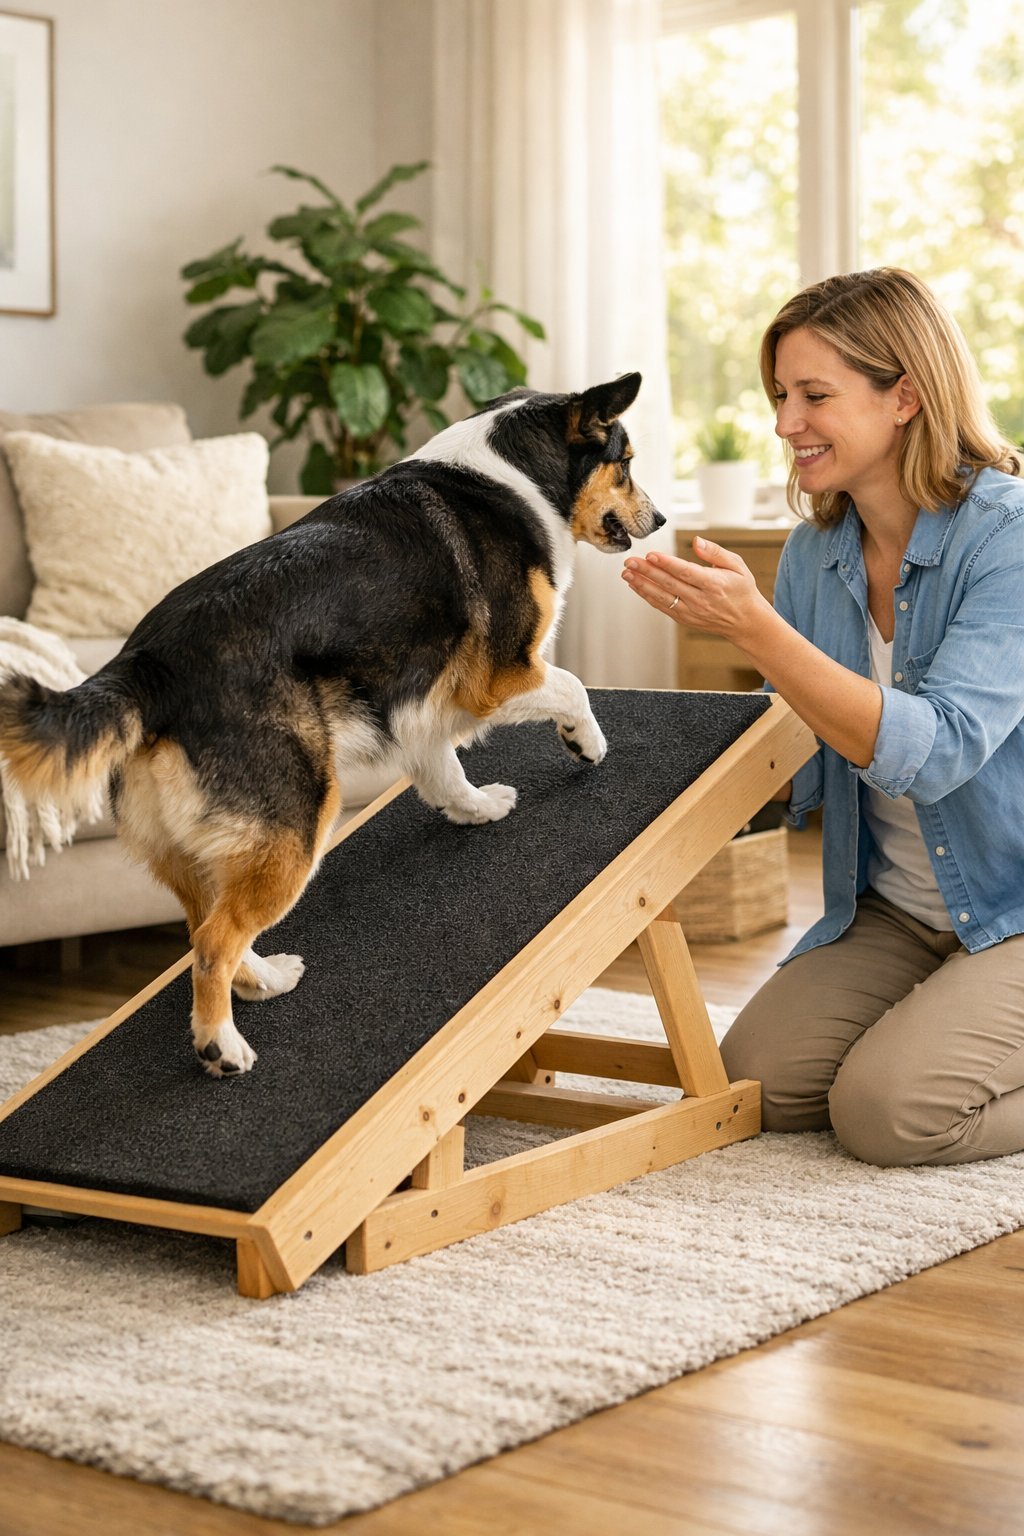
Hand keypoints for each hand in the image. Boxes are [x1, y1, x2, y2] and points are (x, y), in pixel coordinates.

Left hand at [621, 536, 768, 644]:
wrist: (746, 621)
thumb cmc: (741, 589)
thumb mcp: (737, 565)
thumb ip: (715, 552)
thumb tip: (696, 541)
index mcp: (714, 584)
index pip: (686, 572)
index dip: (667, 564)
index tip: (650, 555)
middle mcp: (701, 600)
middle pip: (669, 584)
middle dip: (647, 572)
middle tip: (630, 561)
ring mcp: (691, 611)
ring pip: (662, 598)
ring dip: (642, 585)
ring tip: (626, 574)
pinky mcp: (685, 619)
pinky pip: (663, 607)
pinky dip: (647, 596)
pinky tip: (636, 586)